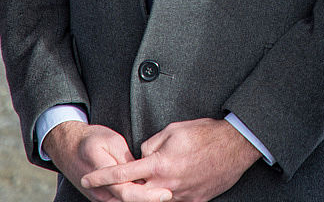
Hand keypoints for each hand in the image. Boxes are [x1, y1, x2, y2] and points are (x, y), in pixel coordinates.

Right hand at [44, 121, 171, 201]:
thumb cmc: (90, 139)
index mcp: (102, 173)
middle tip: (171, 194)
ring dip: (144, 199)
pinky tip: (152, 194)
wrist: (67, 147)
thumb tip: (142, 169)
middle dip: (150, 199)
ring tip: (165, 194)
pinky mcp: (103, 198)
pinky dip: (137, 198)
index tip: (166, 193)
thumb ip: (126, 158)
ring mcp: (100, 197)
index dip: (148, 195)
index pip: (127, 191)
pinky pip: (121, 201)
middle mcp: (100, 191)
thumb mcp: (111, 140)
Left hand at [81, 118, 260, 201]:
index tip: (87, 178)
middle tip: (119, 183)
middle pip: (136, 194)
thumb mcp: (174, 130)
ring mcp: (181, 196)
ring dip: (149, 191)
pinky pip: (173, 200)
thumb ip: (152, 144)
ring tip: (157, 177)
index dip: (102, 177)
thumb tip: (143, 155)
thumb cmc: (205, 133)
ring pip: (155, 199)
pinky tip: (174, 181)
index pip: (123, 173)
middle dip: (124, 190)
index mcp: (160, 164)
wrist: (236, 146)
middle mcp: (167, 184)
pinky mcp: (194, 201)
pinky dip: (167, 193)